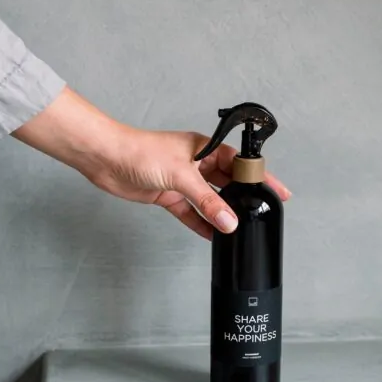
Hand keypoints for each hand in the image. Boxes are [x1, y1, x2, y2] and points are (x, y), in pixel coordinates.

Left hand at [13, 87, 290, 238]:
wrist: (106, 158)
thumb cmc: (140, 151)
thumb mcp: (182, 175)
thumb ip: (207, 200)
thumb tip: (229, 220)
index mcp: (205, 148)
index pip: (240, 163)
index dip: (258, 176)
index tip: (275, 192)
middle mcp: (196, 163)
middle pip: (226, 183)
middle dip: (242, 198)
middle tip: (260, 214)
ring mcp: (182, 180)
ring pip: (209, 199)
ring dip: (220, 213)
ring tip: (238, 228)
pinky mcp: (168, 195)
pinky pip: (190, 212)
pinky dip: (200, 222)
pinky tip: (211, 234)